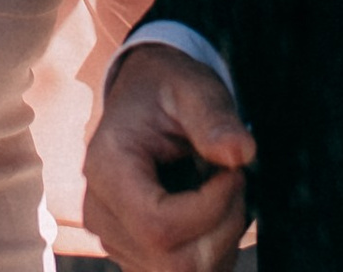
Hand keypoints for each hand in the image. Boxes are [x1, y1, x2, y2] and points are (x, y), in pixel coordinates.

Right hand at [82, 47, 255, 271]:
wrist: (145, 98)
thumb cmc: (167, 90)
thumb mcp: (192, 88)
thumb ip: (214, 116)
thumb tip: (241, 152)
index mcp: (106, 168)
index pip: (159, 227)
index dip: (210, 210)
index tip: (234, 173)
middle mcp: (101, 213)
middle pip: (175, 264)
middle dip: (222, 230)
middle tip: (233, 182)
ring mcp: (114, 240)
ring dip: (220, 242)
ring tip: (221, 193)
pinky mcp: (133, 255)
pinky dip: (211, 252)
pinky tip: (212, 214)